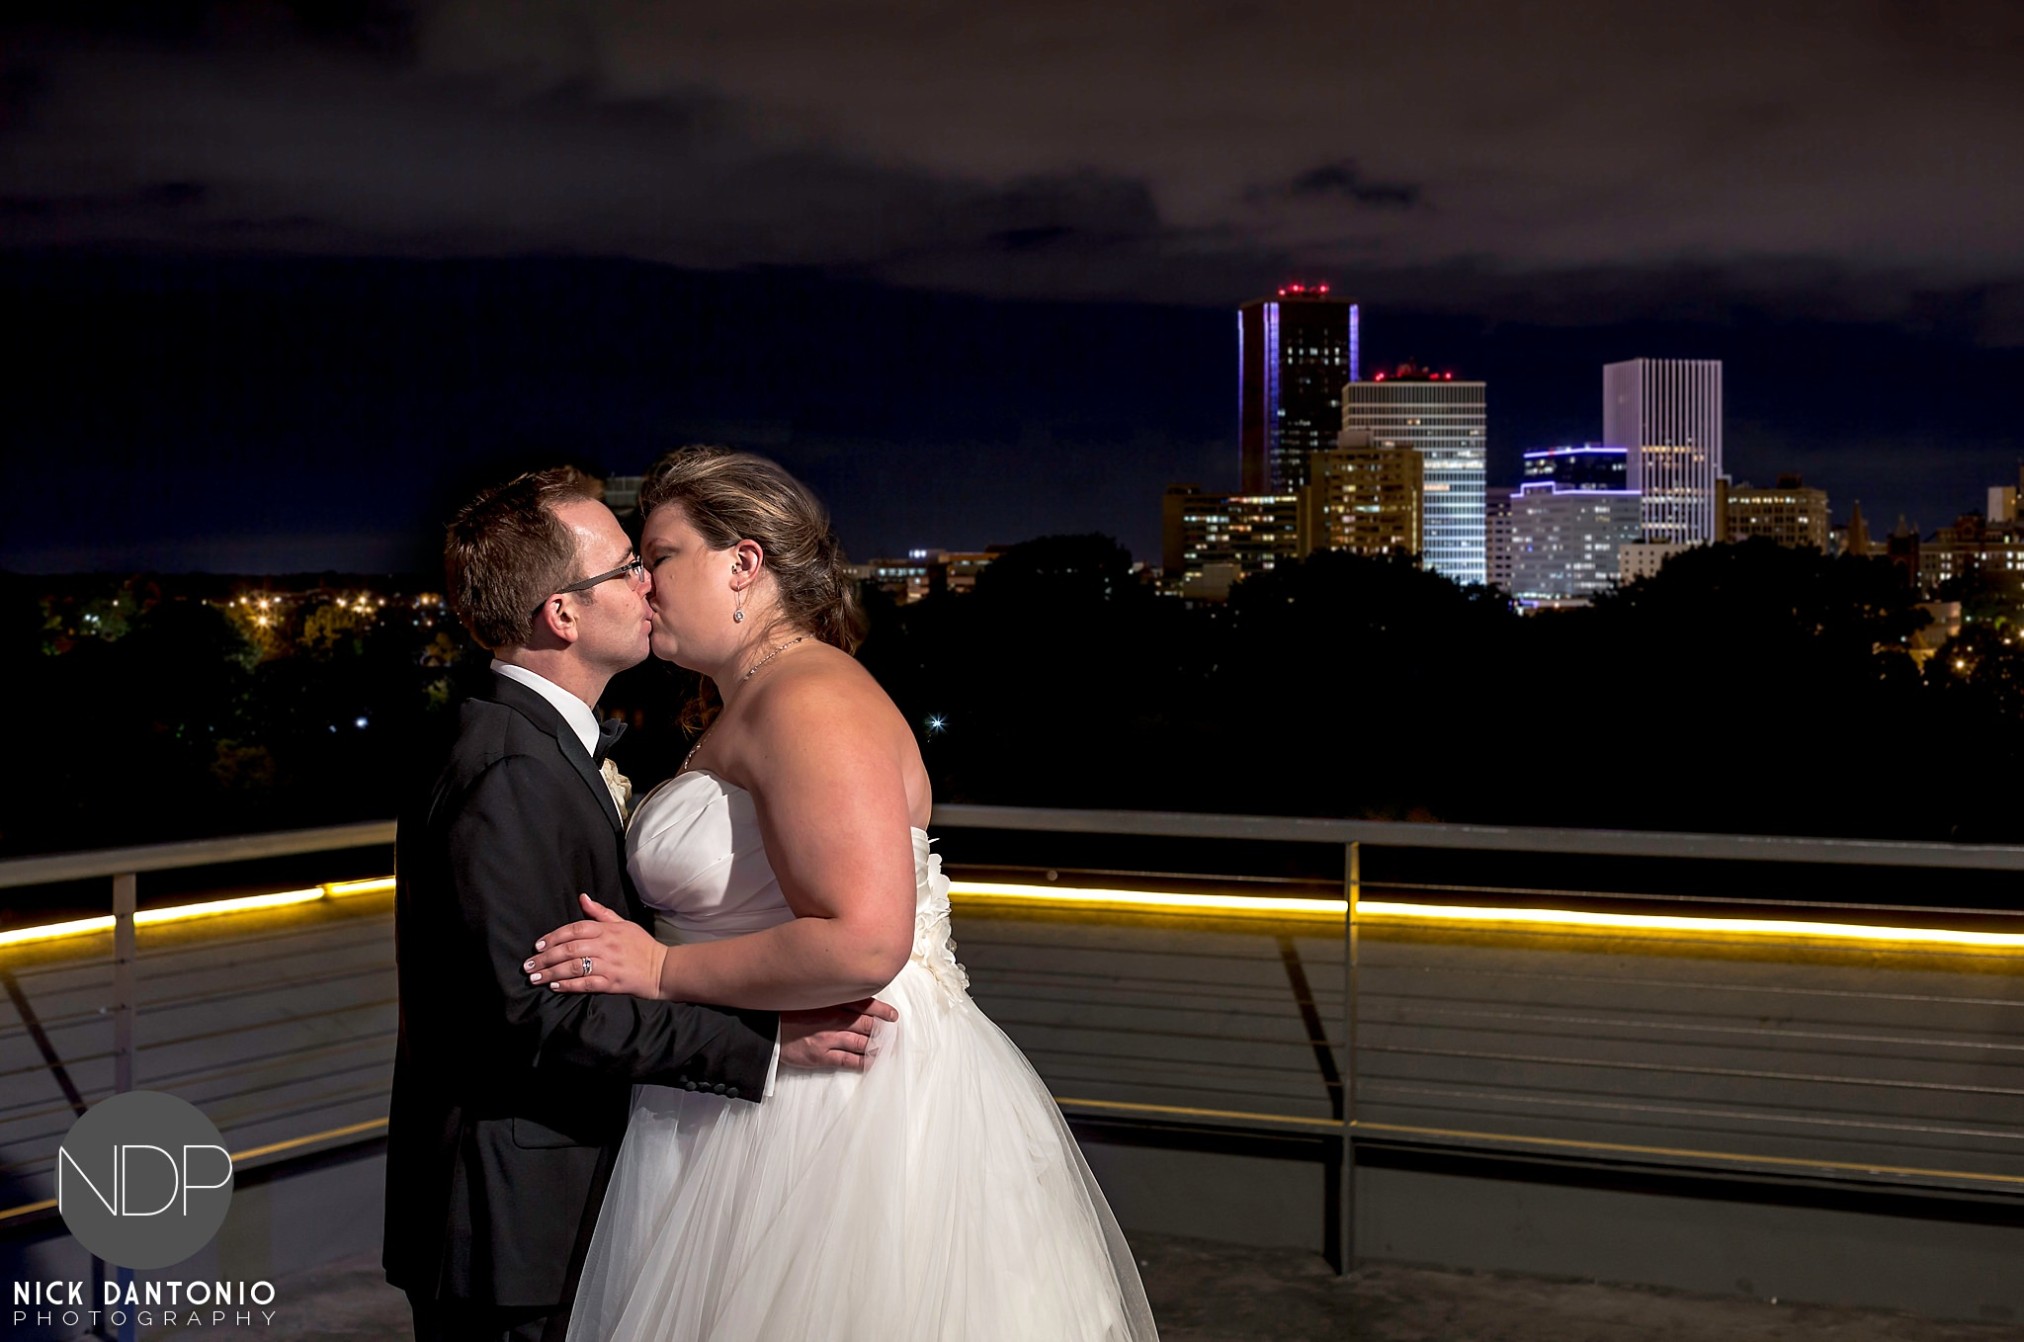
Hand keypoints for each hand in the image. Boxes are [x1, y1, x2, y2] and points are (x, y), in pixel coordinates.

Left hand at [525, 894, 667, 999]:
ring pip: (574, 967)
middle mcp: (606, 946)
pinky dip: (569, 985)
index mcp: (607, 930)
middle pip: (570, 949)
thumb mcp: (623, 924)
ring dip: (552, 973)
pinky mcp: (612, 983)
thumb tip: (582, 898)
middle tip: (529, 965)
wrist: (663, 968)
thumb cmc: (641, 945)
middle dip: (546, 957)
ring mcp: (609, 965)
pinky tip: (555, 987)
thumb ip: (600, 913)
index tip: (537, 946)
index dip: (553, 937)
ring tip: (536, 978)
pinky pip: (586, 984)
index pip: (575, 929)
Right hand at [779, 998, 898, 1071]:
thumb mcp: (810, 997)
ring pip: (861, 1043)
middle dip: (883, 1031)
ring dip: (876, 1047)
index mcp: (831, 1001)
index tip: (893, 1016)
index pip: (865, 1004)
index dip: (882, 1011)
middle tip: (893, 1035)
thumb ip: (830, 997)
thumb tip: (852, 997)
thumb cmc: (787, 1011)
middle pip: (867, 1024)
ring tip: (887, 1050)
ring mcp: (829, 1038)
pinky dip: (862, 1062)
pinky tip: (871, 1063)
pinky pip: (848, 1060)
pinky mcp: (821, 1055)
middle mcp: (834, 1018)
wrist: (766, 1029)